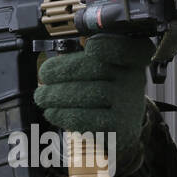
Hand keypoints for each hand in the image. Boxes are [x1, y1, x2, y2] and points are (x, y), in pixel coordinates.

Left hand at [34, 35, 151, 167]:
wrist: (122, 125)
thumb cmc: (105, 90)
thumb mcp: (101, 70)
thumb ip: (81, 62)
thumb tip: (50, 70)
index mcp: (130, 60)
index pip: (126, 49)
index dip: (109, 47)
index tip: (90, 47)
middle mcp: (134, 80)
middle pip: (99, 69)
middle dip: (65, 71)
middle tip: (44, 75)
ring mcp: (129, 105)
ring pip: (92, 94)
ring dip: (60, 95)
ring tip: (42, 96)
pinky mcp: (120, 129)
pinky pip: (91, 119)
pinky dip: (66, 115)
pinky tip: (52, 112)